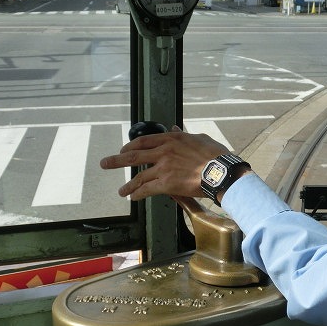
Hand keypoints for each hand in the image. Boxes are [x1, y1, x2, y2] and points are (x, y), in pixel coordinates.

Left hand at [100, 126, 229, 200]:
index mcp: (171, 138)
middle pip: (134, 156)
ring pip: (139, 176)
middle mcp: (163, 151)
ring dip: (128, 185)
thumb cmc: (216, 155)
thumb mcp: (199, 138)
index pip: (144, 141)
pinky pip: (147, 189)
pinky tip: (133, 197)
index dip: (130, 146)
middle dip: (117, 160)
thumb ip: (184, 134)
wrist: (221, 172)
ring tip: (122, 191)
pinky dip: (138, 194)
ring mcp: (163, 168)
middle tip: (105, 163)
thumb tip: (174, 127)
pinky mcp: (166, 184)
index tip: (123, 150)